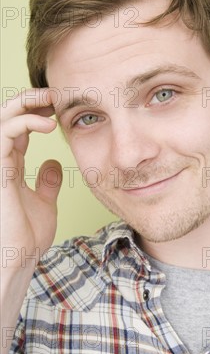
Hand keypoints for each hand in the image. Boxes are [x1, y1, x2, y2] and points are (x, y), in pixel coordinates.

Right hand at [0, 88, 62, 270]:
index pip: (17, 128)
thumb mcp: (44, 203)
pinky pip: (3, 132)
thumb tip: (54, 163)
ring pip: (1, 117)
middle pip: (6, 116)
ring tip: (52, 99)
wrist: (18, 259)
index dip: (36, 112)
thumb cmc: (26, 237)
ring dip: (25, 102)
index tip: (59, 107)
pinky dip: (24, 121)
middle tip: (55, 95)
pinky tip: (47, 124)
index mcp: (9, 165)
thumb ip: (46, 182)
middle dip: (29, 99)